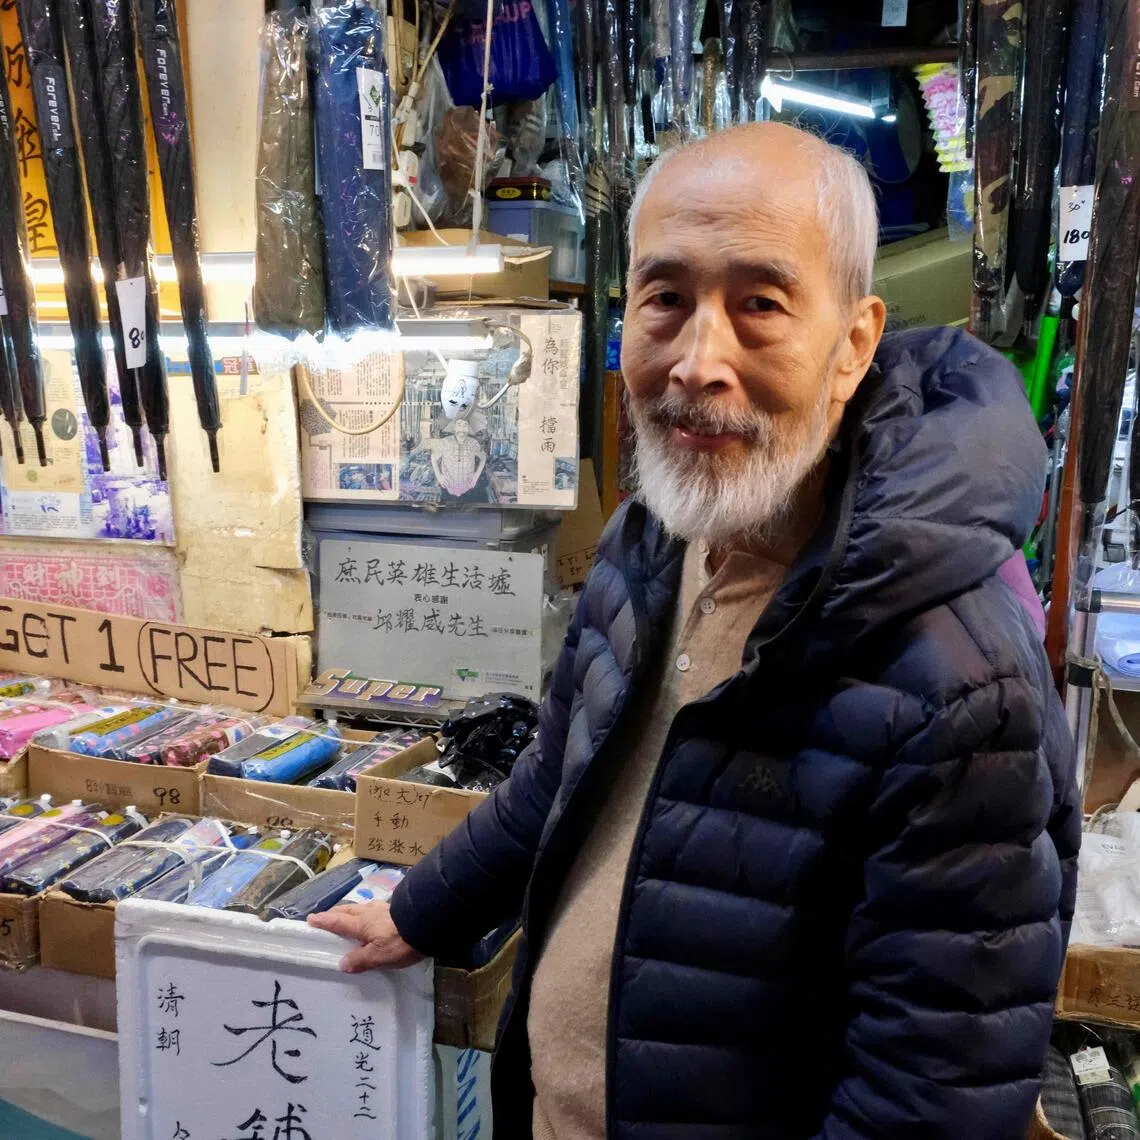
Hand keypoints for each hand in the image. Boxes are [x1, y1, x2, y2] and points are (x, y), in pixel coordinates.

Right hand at [307, 901, 424, 972]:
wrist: (427, 924)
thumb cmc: (399, 941)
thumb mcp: (377, 956)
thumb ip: (359, 960)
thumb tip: (342, 963)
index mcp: (361, 923)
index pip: (337, 921)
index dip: (323, 921)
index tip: (311, 918)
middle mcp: (369, 912)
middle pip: (347, 909)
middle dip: (335, 913)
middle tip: (326, 917)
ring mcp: (383, 909)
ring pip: (361, 907)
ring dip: (351, 911)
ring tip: (348, 917)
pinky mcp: (396, 910)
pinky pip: (374, 910)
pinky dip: (366, 913)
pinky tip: (372, 918)